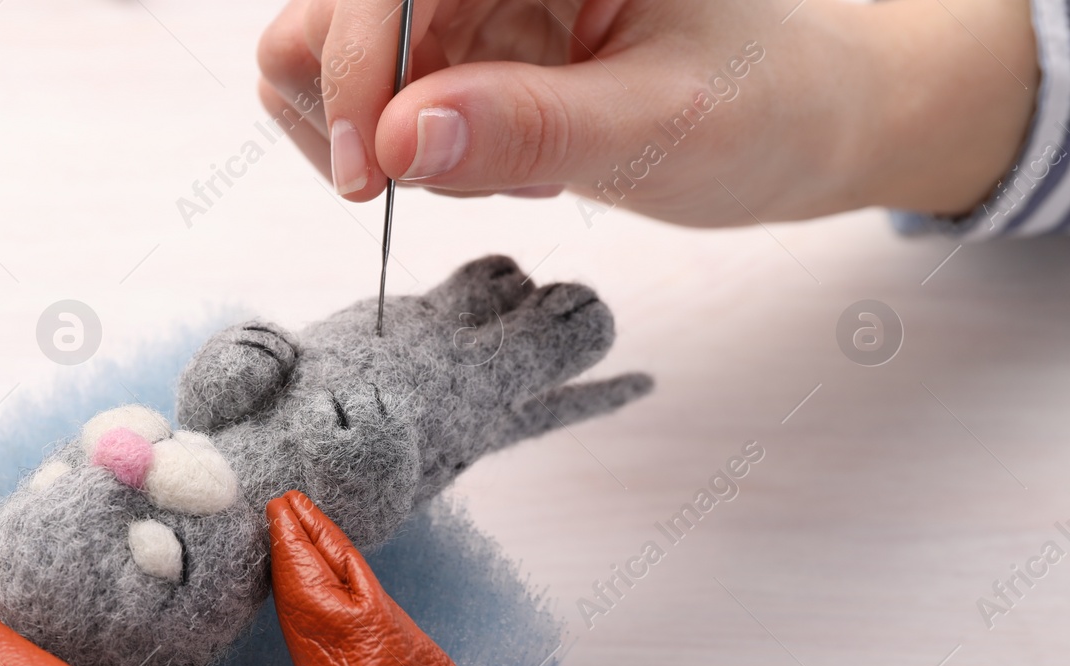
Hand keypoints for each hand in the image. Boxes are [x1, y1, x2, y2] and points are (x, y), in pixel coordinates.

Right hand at [258, 0, 1036, 222]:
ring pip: (326, 55)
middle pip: (329, 9)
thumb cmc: (767, 105)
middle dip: (357, 107)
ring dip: (378, 135)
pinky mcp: (460, 45)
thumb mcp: (661, 126)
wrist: (805, 120)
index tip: (370, 171)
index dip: (358, 61)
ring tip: (496, 171)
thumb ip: (530, 129)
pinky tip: (498, 165)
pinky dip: (406, 153)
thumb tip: (397, 141)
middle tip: (424, 183)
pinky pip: (372, 100)